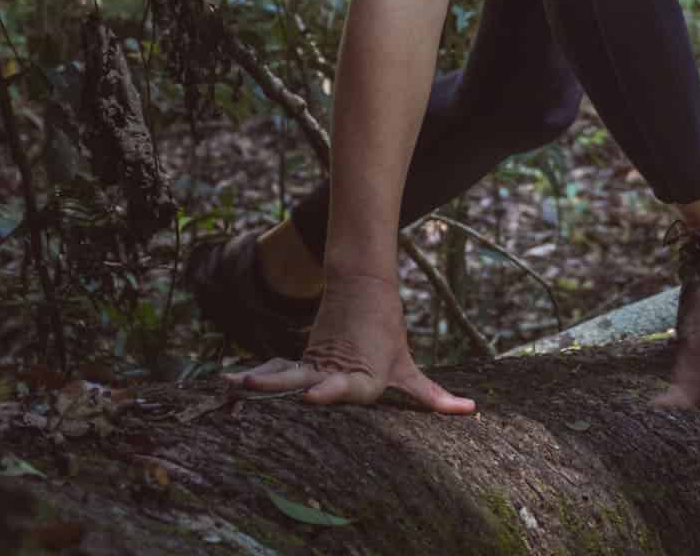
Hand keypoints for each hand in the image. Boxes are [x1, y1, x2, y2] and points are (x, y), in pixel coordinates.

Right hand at [226, 271, 475, 414]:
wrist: (362, 288)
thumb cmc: (387, 336)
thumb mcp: (408, 367)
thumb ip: (433, 396)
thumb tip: (472, 411)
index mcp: (361, 375)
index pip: (346, 387)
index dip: (331, 391)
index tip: (315, 394)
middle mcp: (332, 370)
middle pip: (303, 381)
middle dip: (278, 389)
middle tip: (252, 391)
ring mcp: (312, 363)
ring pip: (283, 374)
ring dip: (259, 382)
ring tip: (231, 386)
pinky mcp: (299, 360)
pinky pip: (273, 371)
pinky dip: (253, 378)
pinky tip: (227, 385)